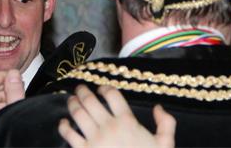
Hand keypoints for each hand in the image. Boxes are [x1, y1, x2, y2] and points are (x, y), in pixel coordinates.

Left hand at [58, 85, 175, 147]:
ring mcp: (95, 139)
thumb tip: (158, 107)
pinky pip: (69, 134)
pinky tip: (64, 122)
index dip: (105, 88)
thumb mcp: (165, 144)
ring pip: (79, 113)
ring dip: (73, 104)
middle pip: (91, 101)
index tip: (101, 88)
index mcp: (128, 122)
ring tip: (71, 100)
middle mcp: (109, 127)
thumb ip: (166, 123)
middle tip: (80, 88)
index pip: (112, 95)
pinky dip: (64, 126)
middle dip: (83, 91)